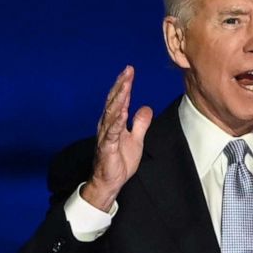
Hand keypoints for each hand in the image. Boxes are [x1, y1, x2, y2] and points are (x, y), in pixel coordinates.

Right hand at [81, 66, 152, 211]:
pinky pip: (112, 133)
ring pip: (112, 113)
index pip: (119, 100)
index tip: (130, 71)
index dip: (124, 85)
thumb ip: (140, 123)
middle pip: (114, 102)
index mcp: (114, 122)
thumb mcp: (136, 140)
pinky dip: (117, 122)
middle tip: (127, 71)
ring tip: (125, 86)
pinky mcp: (107, 147)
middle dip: (121, 86)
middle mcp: (107, 125)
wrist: (109, 182)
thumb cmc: (119, 161)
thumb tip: (146, 107)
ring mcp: (106, 136)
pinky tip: (122, 112)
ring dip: (119, 99)